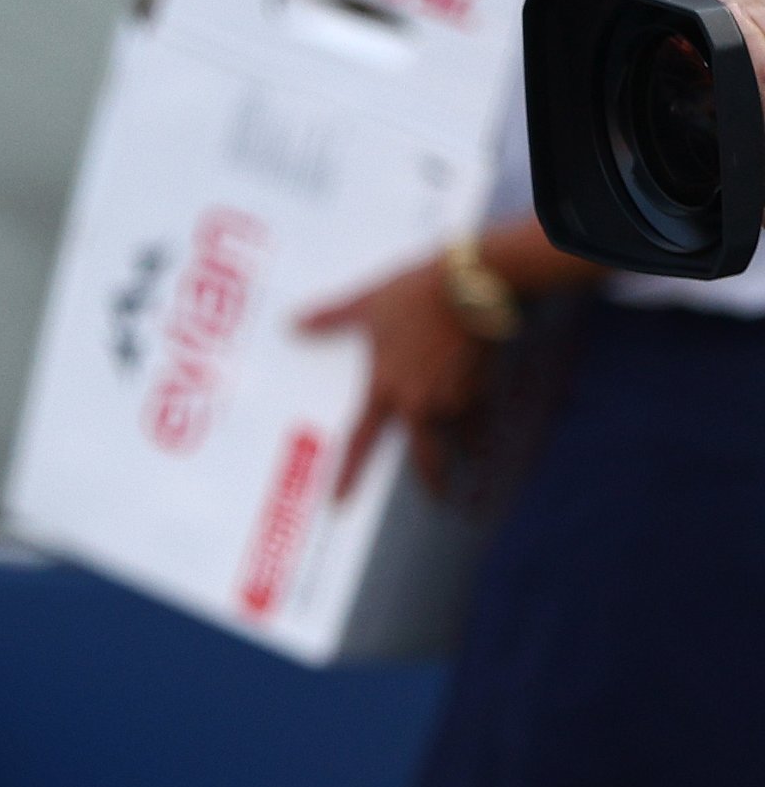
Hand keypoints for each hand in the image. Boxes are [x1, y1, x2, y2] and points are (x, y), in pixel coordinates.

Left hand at [301, 257, 485, 500]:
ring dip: (467, 455)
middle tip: (438, 497)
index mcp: (384, 389)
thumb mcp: (366, 305)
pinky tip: (494, 438)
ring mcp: (455, 397)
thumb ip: (330, 319)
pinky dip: (489, 429)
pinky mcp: (483, 384)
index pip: (360, 441)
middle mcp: (419, 403)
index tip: (340, 502)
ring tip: (472, 468)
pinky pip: (485, 417)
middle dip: (433, 479)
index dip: (349, 474)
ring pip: (460, 438)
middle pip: (425, 455)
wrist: (469, 284)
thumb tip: (292, 322)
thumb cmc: (412, 294)